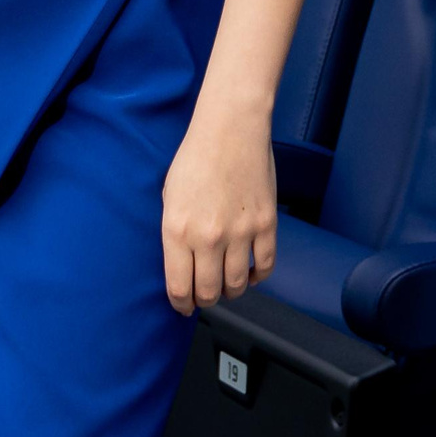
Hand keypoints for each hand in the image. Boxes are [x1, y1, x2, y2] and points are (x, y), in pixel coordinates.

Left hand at [161, 110, 277, 314]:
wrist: (230, 130)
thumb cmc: (196, 157)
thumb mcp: (169, 196)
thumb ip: (175, 233)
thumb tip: (181, 265)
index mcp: (178, 230)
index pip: (179, 288)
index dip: (181, 304)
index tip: (183, 306)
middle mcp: (208, 237)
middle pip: (209, 292)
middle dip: (204, 300)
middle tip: (204, 296)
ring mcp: (240, 233)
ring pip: (237, 285)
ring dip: (230, 290)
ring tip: (226, 284)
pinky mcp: (266, 226)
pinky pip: (264, 266)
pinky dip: (257, 276)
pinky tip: (249, 271)